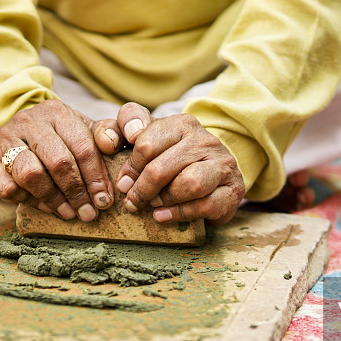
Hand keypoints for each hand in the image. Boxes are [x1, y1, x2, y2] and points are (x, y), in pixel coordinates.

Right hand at [0, 99, 114, 221]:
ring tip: (68, 212)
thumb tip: (113, 144)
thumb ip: (107, 134)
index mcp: (58, 113)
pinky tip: (43, 205)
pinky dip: (27, 200)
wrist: (17, 132)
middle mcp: (30, 121)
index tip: (104, 201)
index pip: (82, 147)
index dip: (95, 177)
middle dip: (76, 192)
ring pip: (31, 174)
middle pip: (58, 162)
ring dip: (53, 199)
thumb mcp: (83, 130)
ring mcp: (5, 139)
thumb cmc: (59, 136)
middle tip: (87, 213)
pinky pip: (7, 187)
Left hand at [92, 103, 244, 225]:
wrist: (216, 174)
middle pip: (163, 167)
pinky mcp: (233, 190)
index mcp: (182, 124)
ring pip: (188, 184)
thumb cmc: (174, 158)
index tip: (122, 183)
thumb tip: (108, 141)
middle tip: (131, 202)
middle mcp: (205, 140)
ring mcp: (222, 164)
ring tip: (152, 207)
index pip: (147, 143)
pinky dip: (180, 214)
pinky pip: (205, 205)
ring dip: (164, 200)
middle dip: (142, 189)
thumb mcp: (151, 138)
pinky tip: (163, 216)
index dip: (130, 167)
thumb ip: (124, 127)